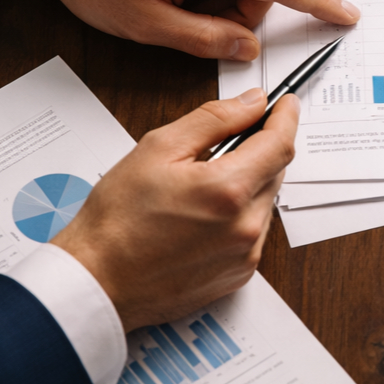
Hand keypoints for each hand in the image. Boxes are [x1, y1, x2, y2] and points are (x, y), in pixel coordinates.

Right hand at [53, 90, 297, 330]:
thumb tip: (252, 103)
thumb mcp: (158, 149)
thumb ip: (214, 120)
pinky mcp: (239, 275)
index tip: (285, 105)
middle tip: (223, 144)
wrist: (99, 280)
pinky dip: (238, 216)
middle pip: (274, 173)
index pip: (280, 145)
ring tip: (199, 188)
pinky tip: (201, 217)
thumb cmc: (118, 219)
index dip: (285, 118)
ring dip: (247, 185)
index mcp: (229, 191)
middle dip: (258, 151)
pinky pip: (254, 233)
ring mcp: (245, 255)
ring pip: (264, 203)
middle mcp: (246, 227)